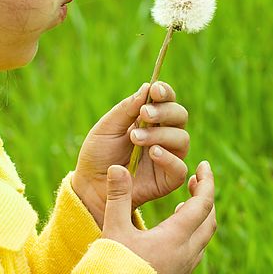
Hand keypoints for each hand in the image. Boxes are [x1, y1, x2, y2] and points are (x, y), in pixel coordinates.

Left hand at [73, 82, 190, 226]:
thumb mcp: (107, 128)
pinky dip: (169, 158)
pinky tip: (152, 153)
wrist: (91, 186)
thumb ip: (127, 109)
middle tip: (144, 113)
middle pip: (180, 116)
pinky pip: (180, 167)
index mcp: (150, 119)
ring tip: (135, 138)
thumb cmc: (99, 154)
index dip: (165, 92)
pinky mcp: (168, 179)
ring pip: (182, 139)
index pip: (166, 100)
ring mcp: (168, 157)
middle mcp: (164, 135)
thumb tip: (147, 87)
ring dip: (160, 134)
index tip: (156, 90)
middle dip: (164, 111)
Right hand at [101, 162, 216, 273]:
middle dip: (205, 197)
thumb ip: (118, 196)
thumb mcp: (113, 229)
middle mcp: (187, 253)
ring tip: (184, 204)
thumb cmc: (113, 268)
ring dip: (200, 217)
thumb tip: (117, 167)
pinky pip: (195, 251)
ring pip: (204, 237)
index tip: (204, 165)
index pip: (203, 203)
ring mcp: (185, 268)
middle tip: (195, 180)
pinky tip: (176, 231)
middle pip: (209, 219)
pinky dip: (193, 234)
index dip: (206, 182)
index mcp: (176, 237)